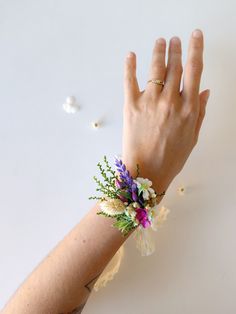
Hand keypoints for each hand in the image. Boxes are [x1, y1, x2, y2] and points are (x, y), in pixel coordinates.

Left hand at [121, 29, 209, 196]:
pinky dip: (130, 66)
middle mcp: (170, 101)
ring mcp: (149, 102)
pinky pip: (130, 80)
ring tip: (160, 41)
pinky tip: (131, 55)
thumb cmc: (171, 158)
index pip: (194, 70)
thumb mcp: (192, 137)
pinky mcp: (131, 106)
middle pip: (175, 66)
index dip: (196, 49)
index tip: (196, 36)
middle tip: (174, 39)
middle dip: (176, 48)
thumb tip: (204, 90)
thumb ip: (199, 112)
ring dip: (158, 51)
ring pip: (155, 68)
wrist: (145, 173)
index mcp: (188, 109)